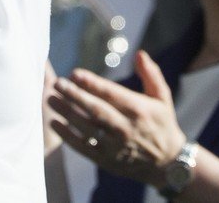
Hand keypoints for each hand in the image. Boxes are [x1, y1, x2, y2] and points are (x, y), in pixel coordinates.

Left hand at [47, 50, 185, 184]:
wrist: (167, 165)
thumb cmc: (162, 123)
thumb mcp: (162, 97)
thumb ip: (151, 74)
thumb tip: (139, 53)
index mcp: (138, 110)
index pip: (111, 94)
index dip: (92, 84)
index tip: (74, 73)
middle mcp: (126, 129)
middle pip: (96, 111)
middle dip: (75, 96)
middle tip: (57, 84)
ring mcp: (115, 147)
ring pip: (87, 129)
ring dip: (67, 114)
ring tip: (50, 100)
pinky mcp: (107, 160)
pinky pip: (85, 148)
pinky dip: (68, 137)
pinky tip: (55, 124)